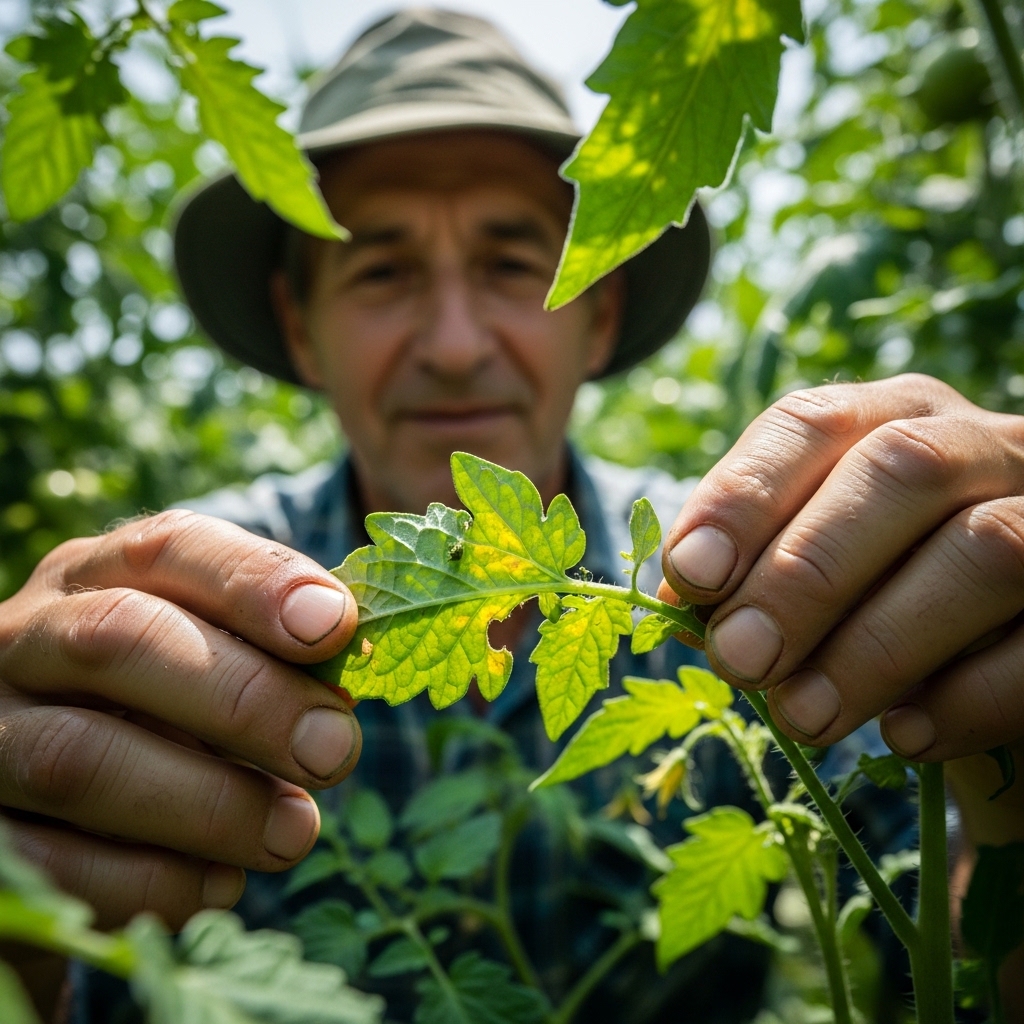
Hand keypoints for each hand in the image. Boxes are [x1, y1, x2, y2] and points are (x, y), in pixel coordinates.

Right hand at [0, 510, 359, 930]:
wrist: (48, 816)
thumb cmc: (160, 717)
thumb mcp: (207, 662)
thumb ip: (270, 655)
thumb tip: (353, 672)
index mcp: (97, 577)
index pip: (170, 548)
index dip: (255, 582)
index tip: (335, 627)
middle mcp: (24, 639)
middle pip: (119, 639)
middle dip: (243, 697)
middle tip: (336, 750)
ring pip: (80, 757)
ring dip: (209, 802)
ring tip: (296, 832)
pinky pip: (49, 864)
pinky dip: (153, 880)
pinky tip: (221, 885)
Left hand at [658, 374, 1023, 763]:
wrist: (1000, 661)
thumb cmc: (878, 602)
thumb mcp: (809, 572)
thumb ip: (750, 571)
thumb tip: (675, 599)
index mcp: (890, 419)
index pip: (812, 424)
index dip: (746, 495)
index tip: (692, 576)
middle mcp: (979, 445)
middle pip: (901, 470)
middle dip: (805, 573)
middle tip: (741, 661)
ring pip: (986, 550)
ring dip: (876, 644)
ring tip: (803, 715)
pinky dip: (967, 699)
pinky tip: (903, 738)